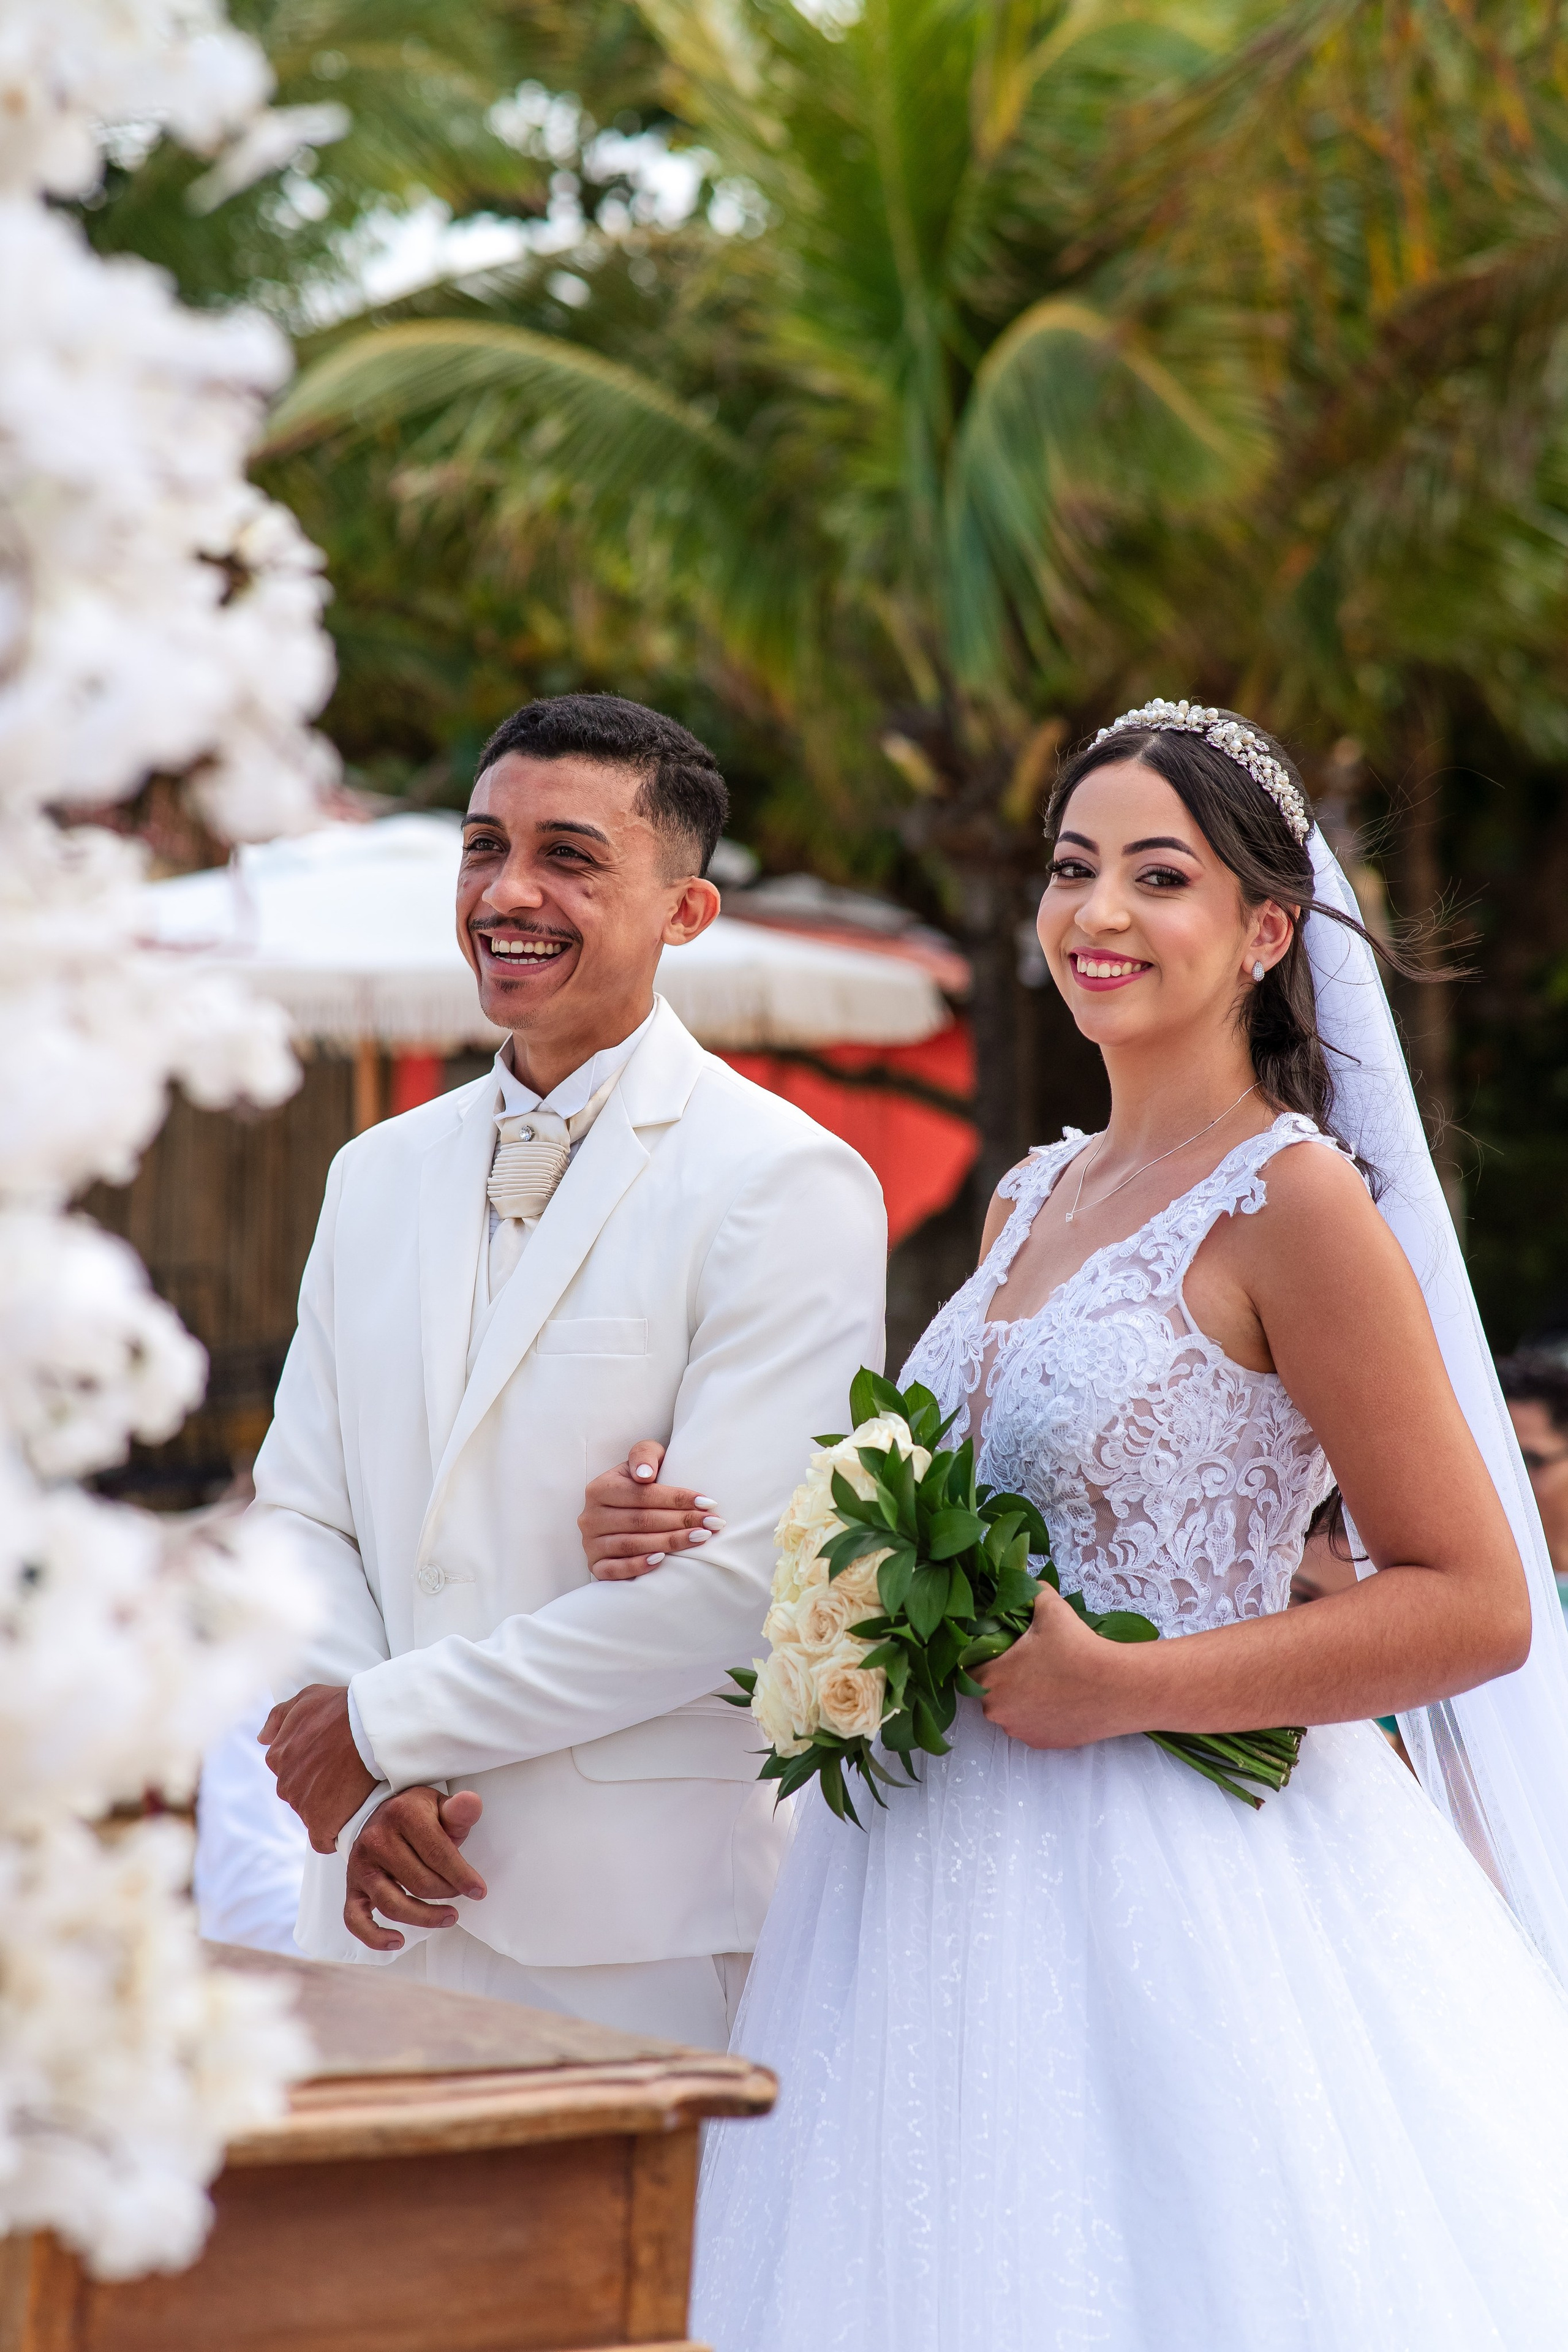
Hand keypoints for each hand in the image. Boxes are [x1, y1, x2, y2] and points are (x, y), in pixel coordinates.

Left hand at [260, 1684, 376, 1853]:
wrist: (369, 1728)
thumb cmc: (342, 1709)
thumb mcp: (307, 1698)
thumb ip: (279, 1718)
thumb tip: (262, 1738)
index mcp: (278, 1757)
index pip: (288, 1772)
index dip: (311, 1769)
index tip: (330, 1764)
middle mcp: (285, 1783)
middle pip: (300, 1794)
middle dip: (318, 1789)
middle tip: (345, 1777)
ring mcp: (302, 1805)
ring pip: (312, 1815)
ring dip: (329, 1809)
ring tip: (353, 1794)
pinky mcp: (321, 1824)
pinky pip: (323, 1840)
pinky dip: (333, 1835)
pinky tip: (348, 1822)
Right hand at [344, 1787, 486, 1951]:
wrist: (378, 1814)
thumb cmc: (418, 1815)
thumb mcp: (440, 1806)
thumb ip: (458, 1811)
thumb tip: (471, 1802)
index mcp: (403, 1814)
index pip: (437, 1853)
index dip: (462, 1876)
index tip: (479, 1891)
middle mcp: (376, 1839)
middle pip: (419, 1883)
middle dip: (447, 1893)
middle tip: (461, 1895)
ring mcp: (360, 1865)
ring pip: (393, 1905)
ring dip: (425, 1918)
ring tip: (450, 1917)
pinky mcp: (351, 1887)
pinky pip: (355, 1920)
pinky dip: (374, 1937)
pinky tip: (397, 1942)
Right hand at [578, 1439, 725, 1579]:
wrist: (621, 1509)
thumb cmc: (639, 1483)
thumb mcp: (641, 1460)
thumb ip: (644, 1455)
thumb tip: (644, 1476)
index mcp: (599, 1488)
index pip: (642, 1495)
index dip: (677, 1499)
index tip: (708, 1503)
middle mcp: (590, 1517)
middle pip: (640, 1521)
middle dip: (681, 1522)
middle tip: (712, 1524)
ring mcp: (590, 1544)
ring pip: (631, 1545)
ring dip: (669, 1543)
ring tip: (700, 1538)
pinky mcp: (595, 1566)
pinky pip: (614, 1570)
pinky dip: (638, 1566)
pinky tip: (662, 1560)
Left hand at [974, 1586, 1140, 1749]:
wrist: (1117, 1688)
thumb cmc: (1078, 1648)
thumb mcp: (1051, 1608)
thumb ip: (1030, 1591)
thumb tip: (1024, 1582)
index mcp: (991, 1679)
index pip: (969, 1668)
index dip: (982, 1655)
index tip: (1001, 1647)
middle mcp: (997, 1711)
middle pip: (989, 1690)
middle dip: (1003, 1676)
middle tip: (1028, 1660)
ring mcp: (1020, 1730)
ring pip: (1010, 1710)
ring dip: (1020, 1697)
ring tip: (1045, 1679)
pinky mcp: (1041, 1743)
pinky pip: (1030, 1725)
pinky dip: (1038, 1713)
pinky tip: (1057, 1698)